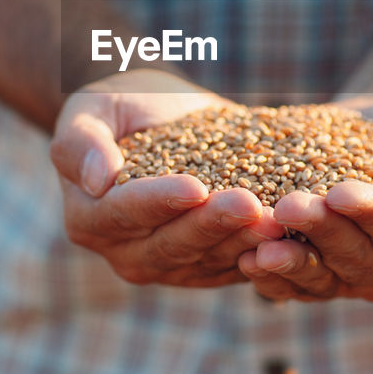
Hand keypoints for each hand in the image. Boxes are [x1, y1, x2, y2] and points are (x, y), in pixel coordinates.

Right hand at [50, 69, 281, 286]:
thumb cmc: (121, 106)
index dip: (161, 202)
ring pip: (210, 258)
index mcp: (89, 219)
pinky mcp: (208, 266)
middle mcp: (126, 252)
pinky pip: (236, 264)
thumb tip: (97, 179)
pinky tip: (291, 231)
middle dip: (212, 224)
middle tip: (250, 204)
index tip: (195, 186)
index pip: (126, 213)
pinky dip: (263, 250)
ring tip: (277, 218)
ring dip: (244, 240)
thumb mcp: (92, 108)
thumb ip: (80, 142)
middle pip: (172, 244)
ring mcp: (169, 265)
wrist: (161, 115)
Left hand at [237, 94, 372, 301]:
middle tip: (290, 206)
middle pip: (355, 257)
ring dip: (289, 262)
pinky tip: (244, 259)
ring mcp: (353, 279)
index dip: (370, 214)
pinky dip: (270, 277)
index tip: (340, 192)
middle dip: (321, 231)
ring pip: (320, 277)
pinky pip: (293, 285)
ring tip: (260, 244)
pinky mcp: (317, 274)